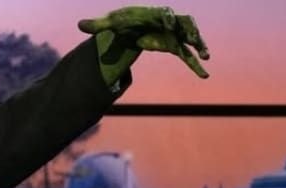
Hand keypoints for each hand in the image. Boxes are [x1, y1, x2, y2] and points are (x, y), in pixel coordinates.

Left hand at [79, 6, 209, 78]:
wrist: (133, 26)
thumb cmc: (124, 21)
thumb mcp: (110, 23)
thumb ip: (98, 24)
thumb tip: (79, 25)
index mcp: (155, 14)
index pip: (164, 13)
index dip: (167, 18)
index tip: (168, 24)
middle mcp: (169, 22)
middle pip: (185, 23)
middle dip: (192, 30)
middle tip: (196, 39)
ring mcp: (174, 35)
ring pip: (191, 39)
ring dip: (200, 46)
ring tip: (206, 57)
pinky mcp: (175, 46)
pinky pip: (188, 55)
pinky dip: (195, 65)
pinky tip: (204, 75)